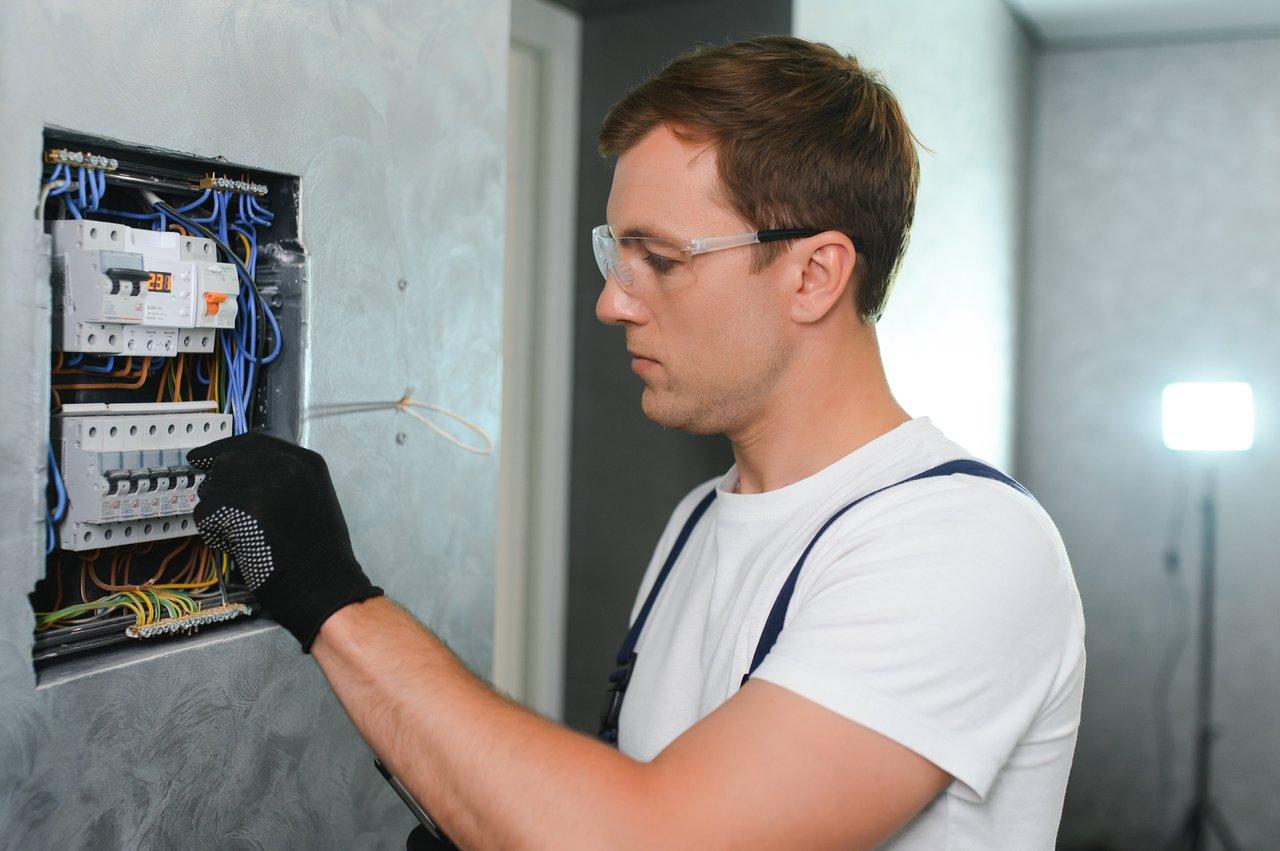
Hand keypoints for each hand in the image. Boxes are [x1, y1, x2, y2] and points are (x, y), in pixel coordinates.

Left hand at [188, 431, 382, 650]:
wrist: (326, 586)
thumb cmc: (319, 556)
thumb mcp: (312, 500)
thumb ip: (280, 480)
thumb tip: (234, 476)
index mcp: (306, 462)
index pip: (253, 442)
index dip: (222, 449)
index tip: (202, 457)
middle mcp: (287, 464)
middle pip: (227, 462)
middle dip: (219, 488)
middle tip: (226, 516)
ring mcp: (267, 483)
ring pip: (212, 488)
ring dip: (217, 514)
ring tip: (244, 536)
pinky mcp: (246, 506)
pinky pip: (206, 513)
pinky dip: (214, 533)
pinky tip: (238, 546)